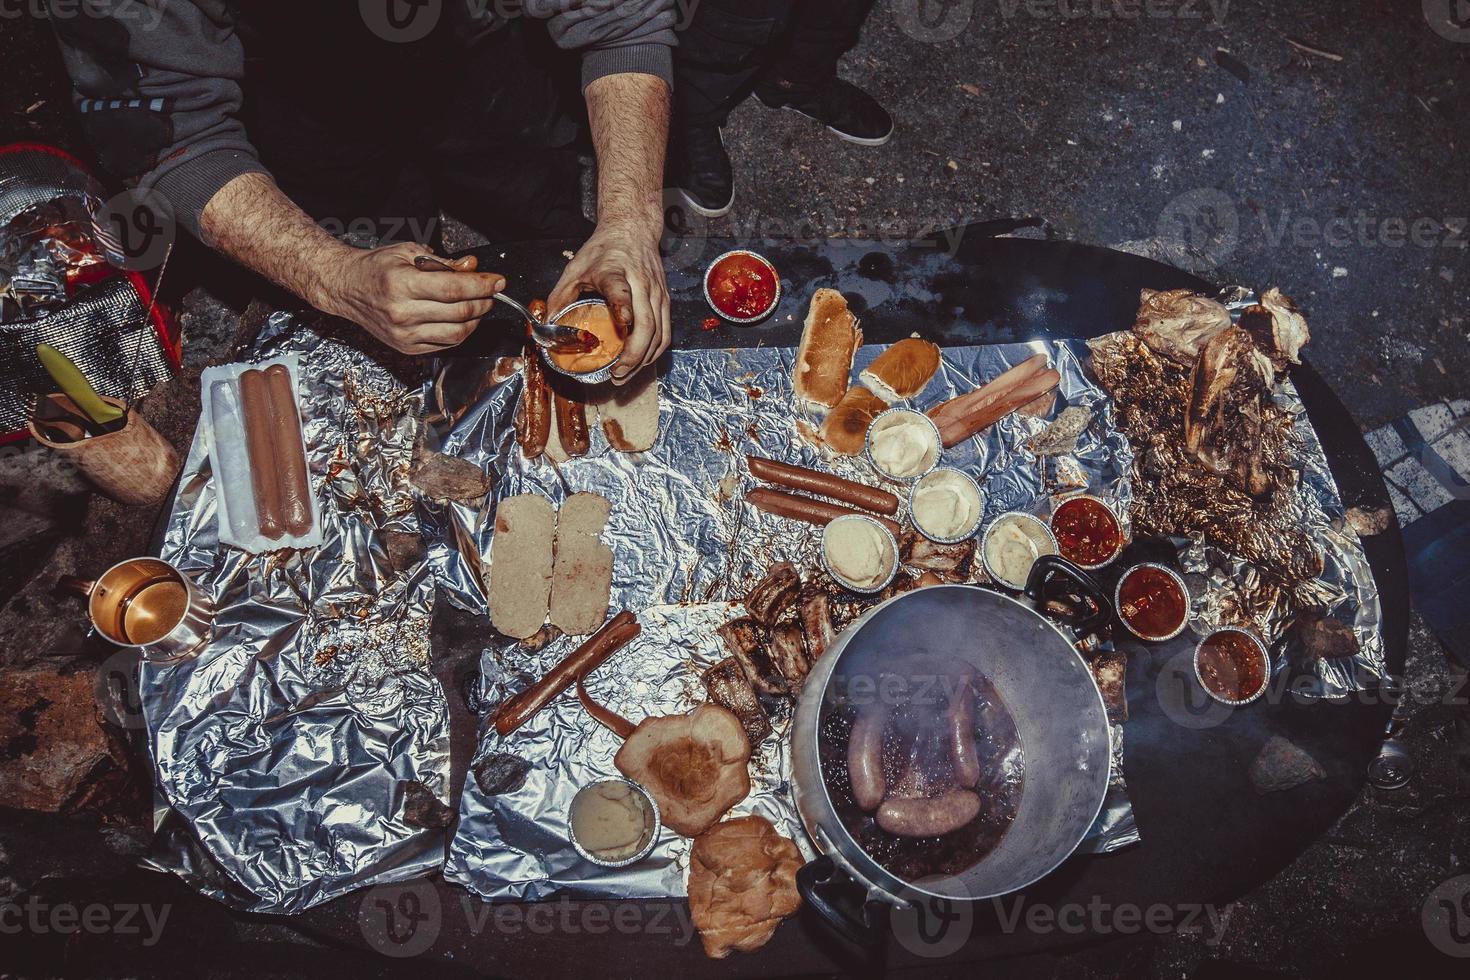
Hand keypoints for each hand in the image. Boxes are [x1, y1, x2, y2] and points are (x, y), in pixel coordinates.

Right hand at [314, 243, 505, 354]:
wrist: (346, 288)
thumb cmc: (376, 268)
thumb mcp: (408, 253)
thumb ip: (443, 263)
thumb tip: (473, 267)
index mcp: (401, 284)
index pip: (453, 289)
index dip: (481, 285)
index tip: (498, 281)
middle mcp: (402, 313)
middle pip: (459, 312)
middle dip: (483, 301)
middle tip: (490, 292)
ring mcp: (404, 334)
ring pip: (457, 333)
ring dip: (476, 319)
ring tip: (478, 305)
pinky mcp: (406, 347)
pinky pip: (445, 344)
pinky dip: (461, 332)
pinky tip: (462, 319)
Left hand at [547, 216, 669, 383]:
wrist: (633, 229)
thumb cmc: (603, 250)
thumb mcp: (575, 268)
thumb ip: (559, 296)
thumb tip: (545, 325)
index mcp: (614, 272)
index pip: (621, 291)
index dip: (623, 308)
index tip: (622, 323)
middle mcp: (641, 284)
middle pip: (646, 324)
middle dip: (633, 356)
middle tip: (617, 374)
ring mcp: (657, 293)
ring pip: (659, 334)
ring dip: (644, 359)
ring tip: (625, 374)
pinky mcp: (666, 300)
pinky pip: (665, 333)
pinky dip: (654, 352)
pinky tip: (641, 361)